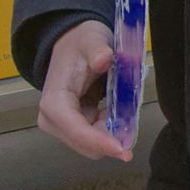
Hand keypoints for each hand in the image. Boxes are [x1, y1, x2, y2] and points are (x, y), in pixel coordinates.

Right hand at [37, 21, 129, 161]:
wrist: (73, 43)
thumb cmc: (80, 43)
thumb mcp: (91, 39)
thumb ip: (98, 50)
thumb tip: (104, 60)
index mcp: (54, 102)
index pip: (76, 130)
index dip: (99, 141)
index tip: (123, 150)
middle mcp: (54, 119)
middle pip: (86, 144)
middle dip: (112, 139)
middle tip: (134, 120)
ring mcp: (64, 125)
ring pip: (94, 144)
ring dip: (114, 134)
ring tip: (127, 110)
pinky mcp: (77, 125)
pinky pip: (99, 136)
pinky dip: (113, 128)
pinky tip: (121, 111)